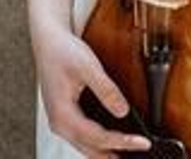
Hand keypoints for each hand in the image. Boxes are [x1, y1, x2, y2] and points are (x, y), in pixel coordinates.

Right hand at [32, 27, 150, 156]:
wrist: (48, 42)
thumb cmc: (63, 52)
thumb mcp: (88, 67)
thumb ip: (106, 90)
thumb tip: (123, 111)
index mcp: (62, 114)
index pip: (97, 137)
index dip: (122, 142)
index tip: (143, 143)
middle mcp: (59, 123)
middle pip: (91, 150)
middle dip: (116, 154)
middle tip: (140, 153)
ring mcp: (62, 122)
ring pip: (87, 147)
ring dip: (108, 153)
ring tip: (129, 154)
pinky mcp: (67, 117)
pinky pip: (84, 138)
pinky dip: (101, 144)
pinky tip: (115, 143)